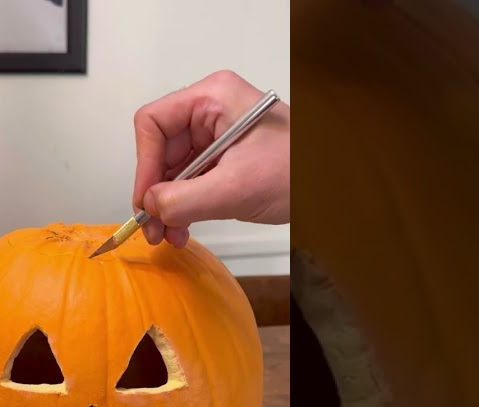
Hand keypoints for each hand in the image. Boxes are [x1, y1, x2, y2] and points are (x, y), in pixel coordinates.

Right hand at [132, 69, 289, 248]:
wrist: (334, 186)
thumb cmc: (298, 173)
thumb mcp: (236, 188)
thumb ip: (185, 199)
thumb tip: (149, 208)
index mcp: (213, 98)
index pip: (154, 123)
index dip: (145, 164)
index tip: (146, 201)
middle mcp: (211, 110)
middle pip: (161, 149)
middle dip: (155, 191)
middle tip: (154, 228)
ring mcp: (217, 134)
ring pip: (173, 169)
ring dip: (167, 204)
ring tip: (169, 236)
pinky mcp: (224, 158)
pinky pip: (191, 180)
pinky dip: (183, 205)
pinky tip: (183, 229)